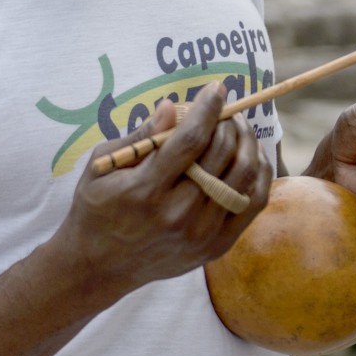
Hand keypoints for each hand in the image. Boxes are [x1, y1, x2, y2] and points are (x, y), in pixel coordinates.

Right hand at [53, 83, 272, 300]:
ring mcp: (200, 234)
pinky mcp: (215, 247)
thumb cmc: (96, 208)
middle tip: (224, 110)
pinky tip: (250, 157)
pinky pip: (252, 204)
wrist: (100, 266)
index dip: (207, 110)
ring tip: (238, 129)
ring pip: (244, 177)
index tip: (216, 89)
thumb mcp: (103, 166)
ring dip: (247, 144)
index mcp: (145, 191)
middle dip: (227, 123)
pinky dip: (259, 175)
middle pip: (220, 155)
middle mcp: (177, 214)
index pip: (189, 141)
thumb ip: (140, 137)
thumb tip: (172, 107)